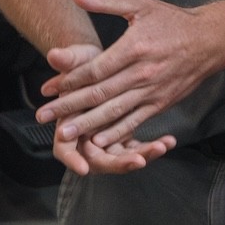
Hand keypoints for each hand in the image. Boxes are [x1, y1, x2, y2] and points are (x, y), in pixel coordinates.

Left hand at [38, 0, 224, 154]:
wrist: (209, 40)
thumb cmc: (172, 20)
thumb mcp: (139, 4)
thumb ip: (105, 2)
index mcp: (134, 48)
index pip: (95, 69)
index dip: (69, 80)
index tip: (47, 88)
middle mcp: (142, 73)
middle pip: (99, 94)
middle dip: (69, 106)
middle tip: (43, 116)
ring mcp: (152, 90)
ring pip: (114, 111)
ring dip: (87, 124)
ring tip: (64, 134)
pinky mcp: (161, 102)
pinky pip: (135, 120)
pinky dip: (116, 132)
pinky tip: (98, 140)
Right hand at [44, 43, 176, 176]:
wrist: (100, 65)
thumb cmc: (85, 62)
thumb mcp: (77, 58)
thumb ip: (66, 59)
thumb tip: (54, 54)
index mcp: (67, 124)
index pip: (65, 151)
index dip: (73, 161)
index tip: (84, 169)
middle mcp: (86, 137)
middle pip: (100, 161)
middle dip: (119, 162)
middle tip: (138, 161)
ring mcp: (106, 139)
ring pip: (123, 157)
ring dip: (142, 154)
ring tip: (161, 147)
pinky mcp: (124, 135)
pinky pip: (137, 148)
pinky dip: (152, 146)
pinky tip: (170, 141)